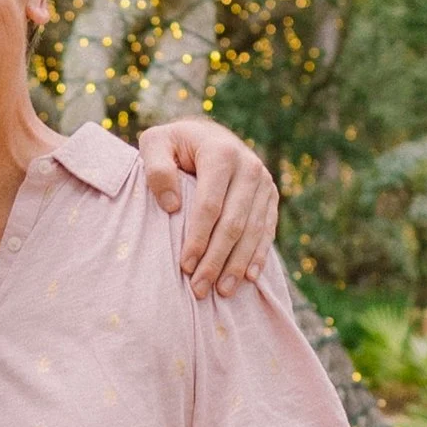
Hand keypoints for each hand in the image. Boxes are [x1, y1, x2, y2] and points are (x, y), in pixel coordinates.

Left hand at [136, 117, 278, 299]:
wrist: (205, 134)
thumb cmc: (174, 145)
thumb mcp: (155, 144)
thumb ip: (157, 169)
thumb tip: (171, 206)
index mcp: (221, 153)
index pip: (210, 206)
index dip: (198, 238)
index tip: (185, 266)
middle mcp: (249, 166)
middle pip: (233, 223)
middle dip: (217, 260)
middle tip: (200, 289)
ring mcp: (264, 181)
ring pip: (253, 231)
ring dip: (238, 264)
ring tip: (222, 292)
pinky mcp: (270, 194)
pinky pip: (267, 229)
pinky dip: (258, 254)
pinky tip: (248, 277)